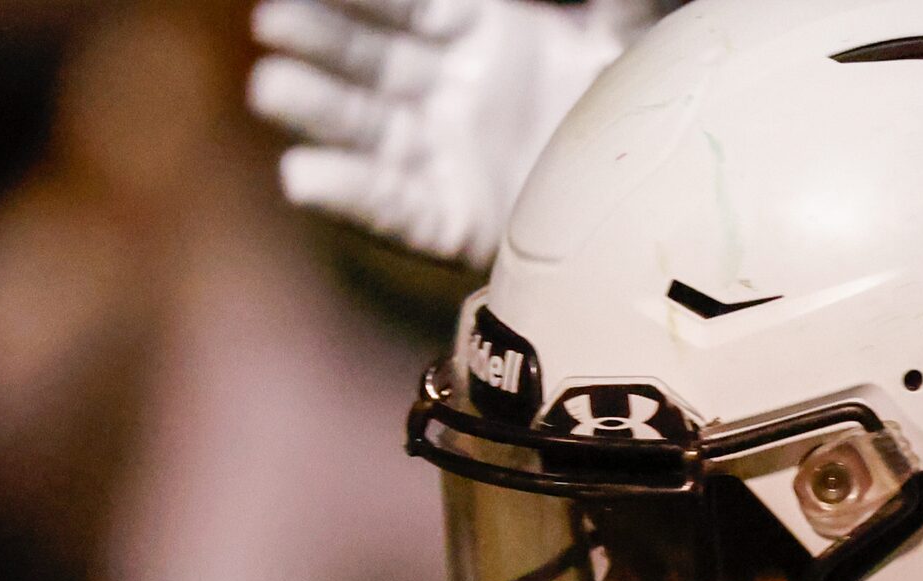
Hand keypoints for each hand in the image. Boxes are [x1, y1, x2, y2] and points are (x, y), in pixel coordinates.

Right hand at [246, 0, 640, 268]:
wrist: (650, 199)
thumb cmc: (623, 106)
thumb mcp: (617, 40)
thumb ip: (608, 1)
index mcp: (480, 33)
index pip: (409, 2)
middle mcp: (445, 90)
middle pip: (371, 60)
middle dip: (320, 42)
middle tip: (274, 25)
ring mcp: (440, 154)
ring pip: (367, 128)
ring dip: (317, 109)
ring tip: (272, 90)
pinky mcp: (447, 218)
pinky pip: (393, 205)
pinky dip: (348, 192)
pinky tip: (302, 177)